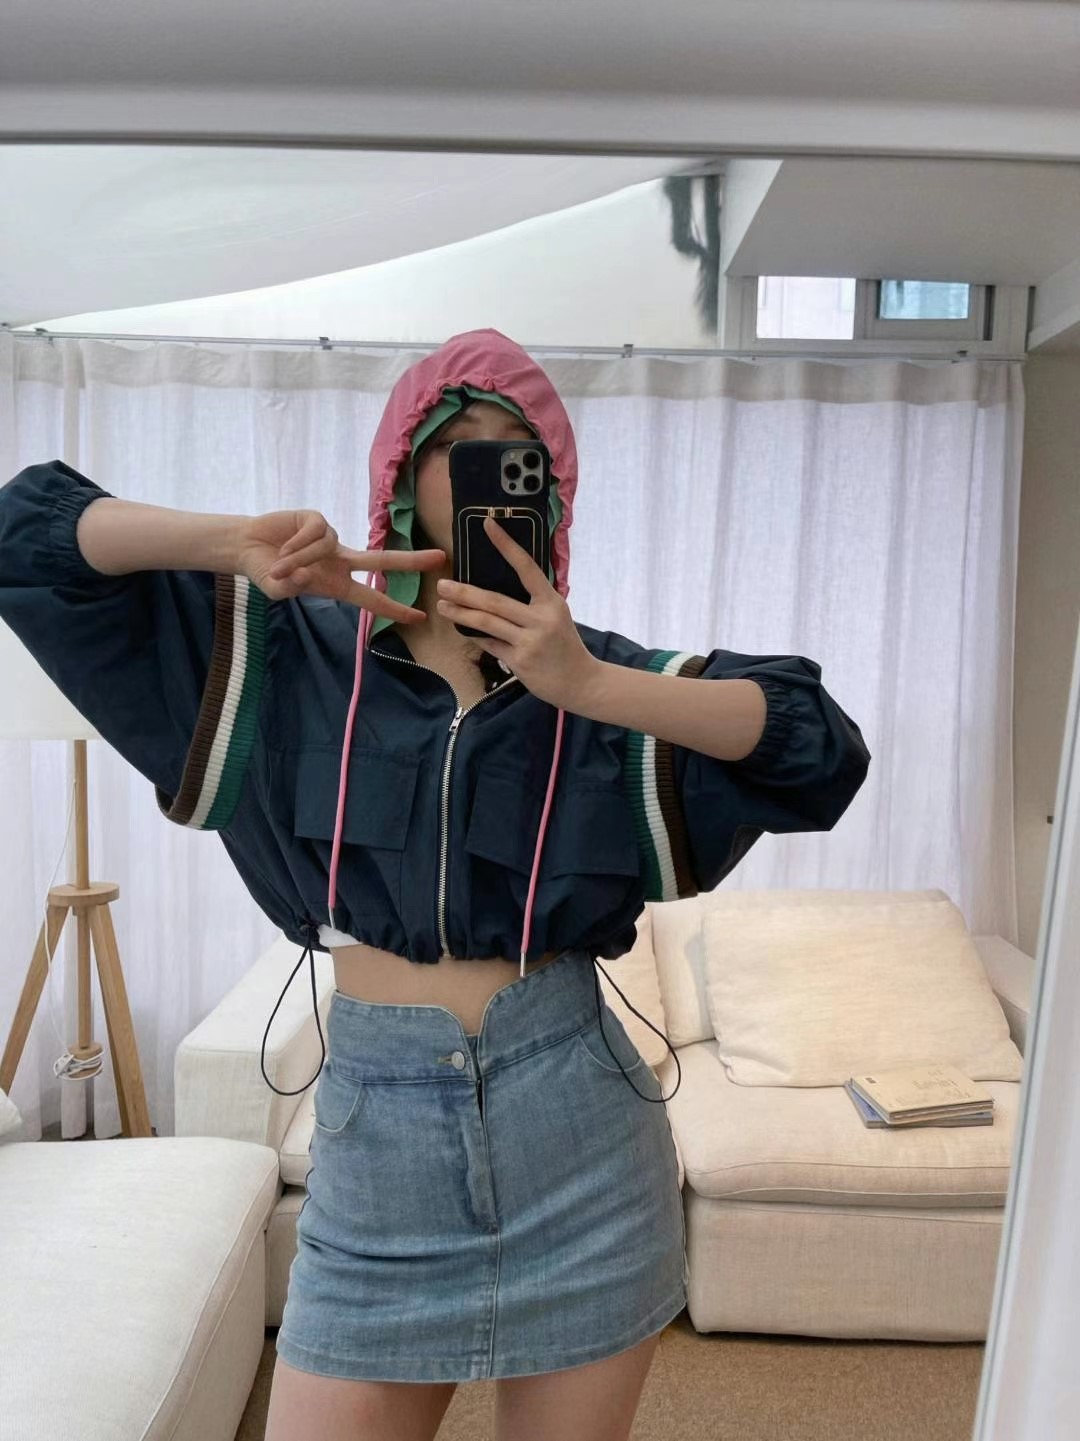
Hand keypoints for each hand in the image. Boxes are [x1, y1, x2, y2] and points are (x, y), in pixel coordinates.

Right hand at [238, 509, 444, 622]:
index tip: (420, 617)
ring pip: (327, 546)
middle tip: (441, 559)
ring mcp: (330, 538)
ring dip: (300, 558)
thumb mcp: (278, 588)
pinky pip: (315, 531)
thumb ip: (292, 586)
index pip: (371, 598)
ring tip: (277, 566)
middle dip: (411, 560)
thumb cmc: (265, 571)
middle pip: (381, 560)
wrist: (246, 546)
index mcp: (337, 584)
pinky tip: (282, 545)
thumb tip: (308, 575)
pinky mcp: (316, 518)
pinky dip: (297, 543)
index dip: (394, 608)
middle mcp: (340, 560)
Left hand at [434, 516, 599, 709]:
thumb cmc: (565, 645)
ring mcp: (530, 641)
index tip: (488, 525)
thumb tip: (498, 591)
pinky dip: (475, 636)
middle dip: (465, 592)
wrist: (581, 681)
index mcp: (551, 602)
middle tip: (442, 584)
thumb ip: (533, 603)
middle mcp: (541, 619)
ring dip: (461, 613)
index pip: (527, 567)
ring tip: (442, 605)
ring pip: (487, 623)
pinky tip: (461, 628)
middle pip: (495, 601)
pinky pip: (490, 644)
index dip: (506, 545)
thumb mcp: (556, 616)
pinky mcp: (520, 661)